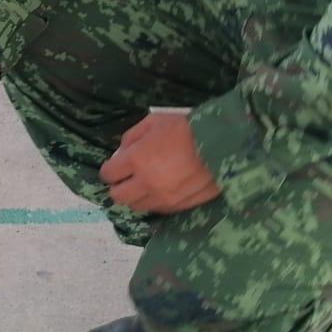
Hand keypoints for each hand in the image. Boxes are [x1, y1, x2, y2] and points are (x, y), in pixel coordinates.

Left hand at [98, 113, 221, 214]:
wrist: (222, 146)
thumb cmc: (186, 128)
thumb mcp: (154, 122)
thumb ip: (132, 137)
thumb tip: (121, 153)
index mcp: (137, 159)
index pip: (109, 173)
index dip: (108, 169)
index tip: (113, 166)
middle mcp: (146, 183)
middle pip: (118, 196)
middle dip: (117, 186)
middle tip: (124, 178)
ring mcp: (163, 198)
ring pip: (136, 206)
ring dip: (134, 196)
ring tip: (142, 184)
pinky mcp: (178, 207)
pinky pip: (157, 210)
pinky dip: (153, 202)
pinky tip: (159, 190)